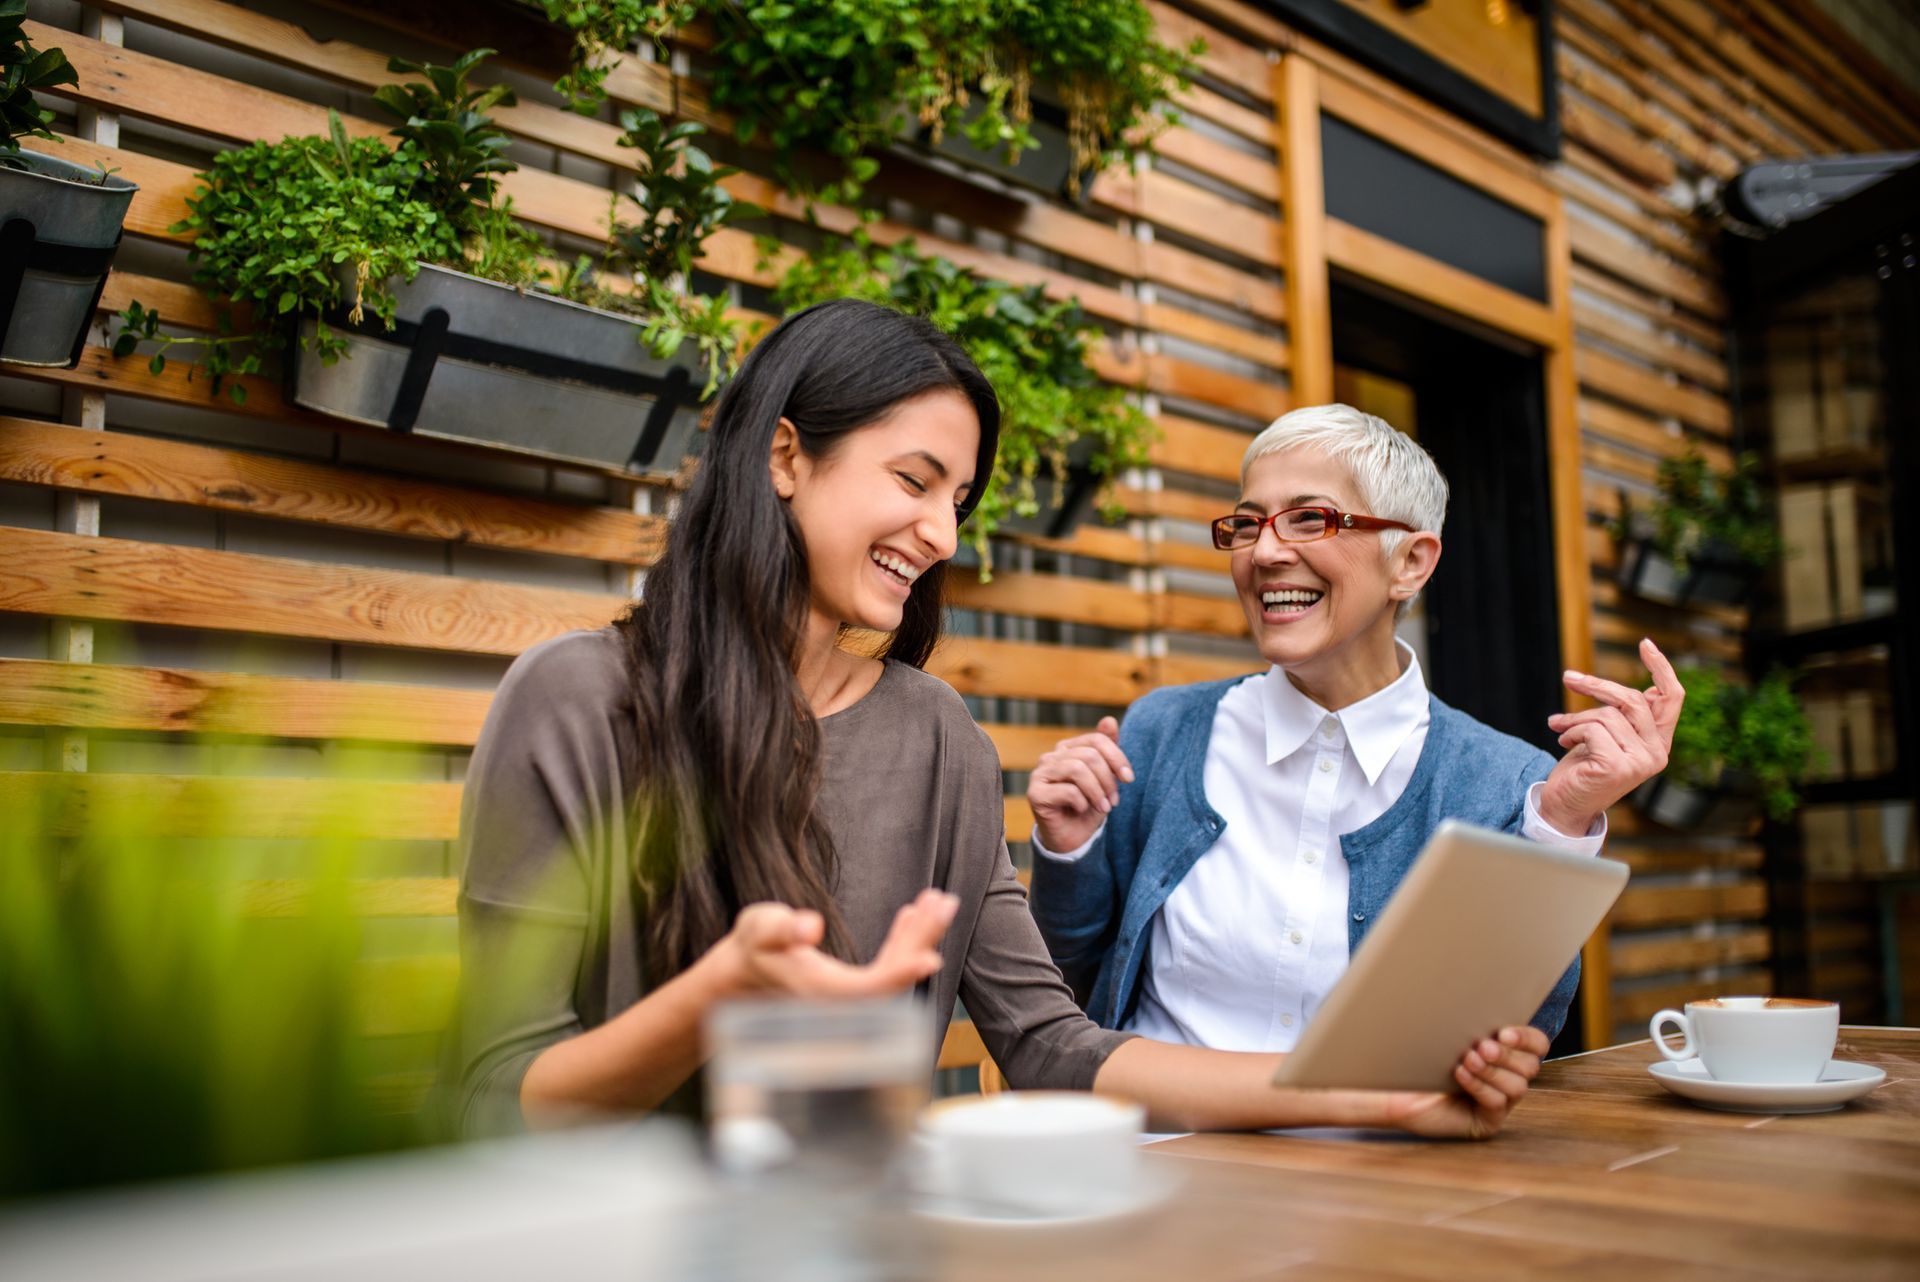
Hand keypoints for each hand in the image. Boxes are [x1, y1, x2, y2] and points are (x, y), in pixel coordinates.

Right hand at [712, 889, 958, 999]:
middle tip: (945, 902)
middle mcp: (844, 1002)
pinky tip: (912, 914)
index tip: (931, 957)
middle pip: (894, 975)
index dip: (900, 973)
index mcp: (823, 993)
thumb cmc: (750, 950)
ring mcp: (852, 996)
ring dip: (919, 935)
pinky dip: (904, 940)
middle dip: (923, 939)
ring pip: (895, 969)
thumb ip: (780, 928)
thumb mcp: (758, 930)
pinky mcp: (855, 986)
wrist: (741, 976)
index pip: (870, 989)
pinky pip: (887, 965)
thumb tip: (809, 926)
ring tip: (938, 900)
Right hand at [1028, 716, 1134, 853]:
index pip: (1096, 740)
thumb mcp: (1105, 778)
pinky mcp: (1035, 794)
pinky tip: (1081, 810)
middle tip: (1114, 801)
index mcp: (1067, 749)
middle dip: (1107, 780)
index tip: (1129, 779)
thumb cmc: (1089, 806)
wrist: (1073, 838)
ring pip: (1077, 769)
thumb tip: (1109, 720)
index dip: (1117, 757)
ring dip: (1097, 791)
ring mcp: (1040, 774)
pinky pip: (1068, 790)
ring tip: (1104, 807)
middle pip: (1088, 755)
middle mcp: (1050, 757)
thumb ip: (1107, 749)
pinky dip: (1082, 803)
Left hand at [1383, 1025, 1547, 1140]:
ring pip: (1517, 1086)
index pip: (1537, 1045)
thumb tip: (1478, 1001)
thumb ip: (1468, 1023)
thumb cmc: (1421, 1059)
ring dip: (1492, 1071)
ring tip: (1468, 1059)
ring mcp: (1501, 1102)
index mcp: (1505, 1053)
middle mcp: (1508, 1077)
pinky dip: (1479, 1086)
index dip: (1527, 1038)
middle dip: (1507, 1055)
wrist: (1398, 1090)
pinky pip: (1497, 1103)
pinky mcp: (1488, 1121)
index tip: (1503, 1032)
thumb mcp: (1449, 1036)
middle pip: (1530, 1066)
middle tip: (1482, 1046)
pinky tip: (1460, 1074)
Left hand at [1539, 638, 1685, 835]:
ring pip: (1606, 715)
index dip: (1661, 668)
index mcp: (1659, 742)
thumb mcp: (1605, 736)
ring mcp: (1641, 761)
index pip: (1672, 698)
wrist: (1563, 806)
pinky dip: (1572, 731)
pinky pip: (1592, 730)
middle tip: (1568, 678)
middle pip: (1631, 699)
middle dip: (1595, 685)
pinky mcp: (1619, 766)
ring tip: (1561, 729)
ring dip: (1575, 718)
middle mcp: (1658, 752)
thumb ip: (1620, 717)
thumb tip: (1624, 689)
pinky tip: (1564, 743)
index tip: (1645, 643)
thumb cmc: (1583, 769)